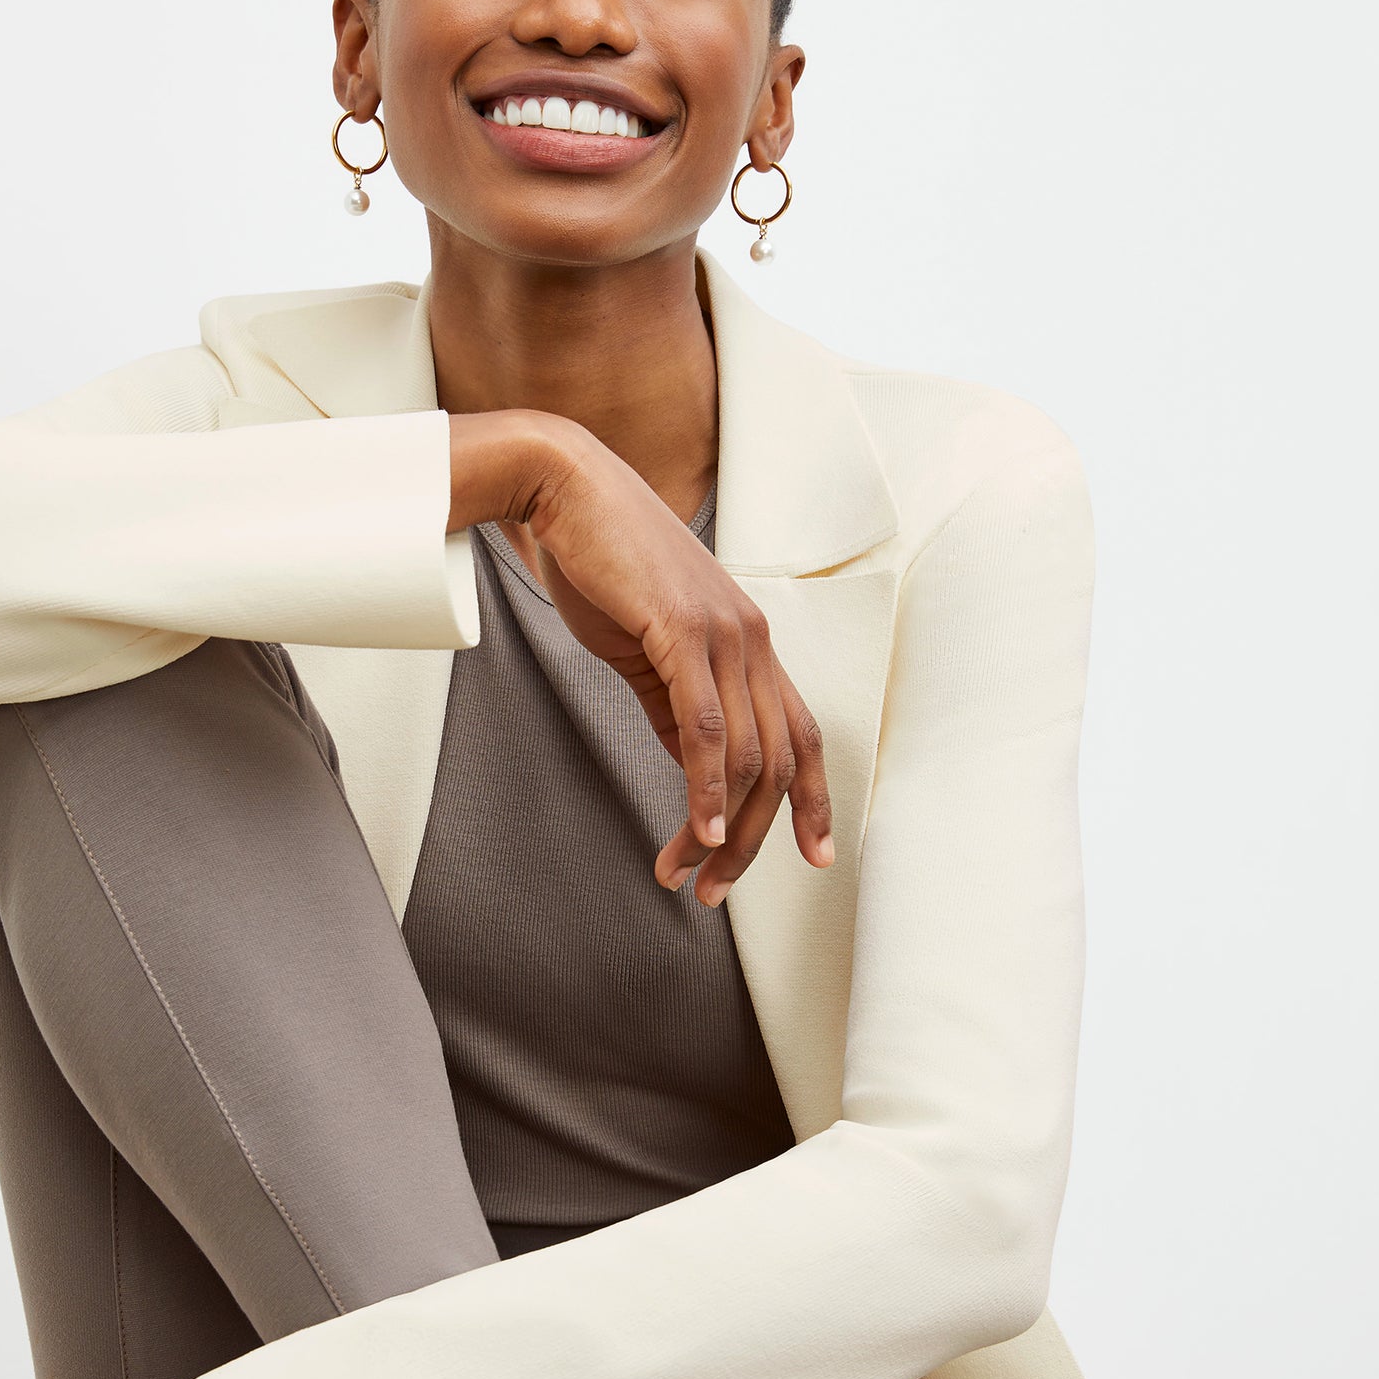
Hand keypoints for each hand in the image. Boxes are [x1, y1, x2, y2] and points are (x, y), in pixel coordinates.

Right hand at [449, 410, 834, 905]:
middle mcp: (753, 638)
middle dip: (756, 840)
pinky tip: (699, 829)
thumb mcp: (647, 649)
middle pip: (781, 761)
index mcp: (750, 642)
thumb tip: (696, 770)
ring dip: (723, 830)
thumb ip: (676, 707)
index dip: (815, 800)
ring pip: (749, 755)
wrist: (563, 489)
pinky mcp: (685, 630)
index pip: (801, 733)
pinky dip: (708, 786)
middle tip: (713, 888)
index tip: (815, 855)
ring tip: (689, 874)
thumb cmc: (600, 563)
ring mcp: (725, 633)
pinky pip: (707, 727)